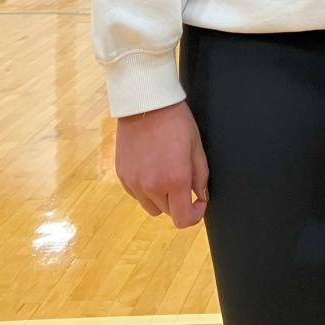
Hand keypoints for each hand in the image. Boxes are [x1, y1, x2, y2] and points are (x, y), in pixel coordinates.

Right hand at [115, 100, 208, 228]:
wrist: (146, 104)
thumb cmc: (175, 122)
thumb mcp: (196, 147)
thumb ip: (201, 176)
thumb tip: (201, 196)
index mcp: (175, 180)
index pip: (183, 219)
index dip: (195, 215)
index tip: (199, 202)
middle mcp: (152, 186)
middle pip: (168, 212)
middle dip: (179, 201)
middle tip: (183, 178)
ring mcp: (135, 183)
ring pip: (151, 206)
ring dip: (161, 198)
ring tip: (165, 173)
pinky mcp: (122, 176)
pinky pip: (137, 194)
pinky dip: (145, 189)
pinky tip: (151, 167)